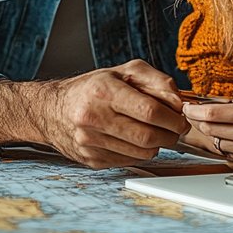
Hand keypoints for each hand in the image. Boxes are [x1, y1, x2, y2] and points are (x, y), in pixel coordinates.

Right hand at [35, 60, 188, 168]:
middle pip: (148, 136)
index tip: (181, 119)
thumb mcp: (123, 72)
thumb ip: (156, 80)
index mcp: (103, 91)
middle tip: (175, 129)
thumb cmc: (91, 88)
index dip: (173, 119)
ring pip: (142, 153)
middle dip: (170, 135)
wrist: (51, 110)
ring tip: (155, 133)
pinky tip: (135, 140)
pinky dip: (140, 152)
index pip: (150, 111)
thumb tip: (179, 102)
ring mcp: (91, 142)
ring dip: (158, 145)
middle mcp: (94, 117)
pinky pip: (130, 161)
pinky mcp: (92, 160)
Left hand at [182, 99, 232, 169]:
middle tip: (192, 114)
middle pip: (211, 130)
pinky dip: (225, 146)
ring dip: (212, 134)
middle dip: (198, 121)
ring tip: (214, 125)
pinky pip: (229, 155)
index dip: (194, 110)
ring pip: (217, 143)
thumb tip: (204, 104)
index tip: (186, 107)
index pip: (213, 114)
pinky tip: (230, 138)